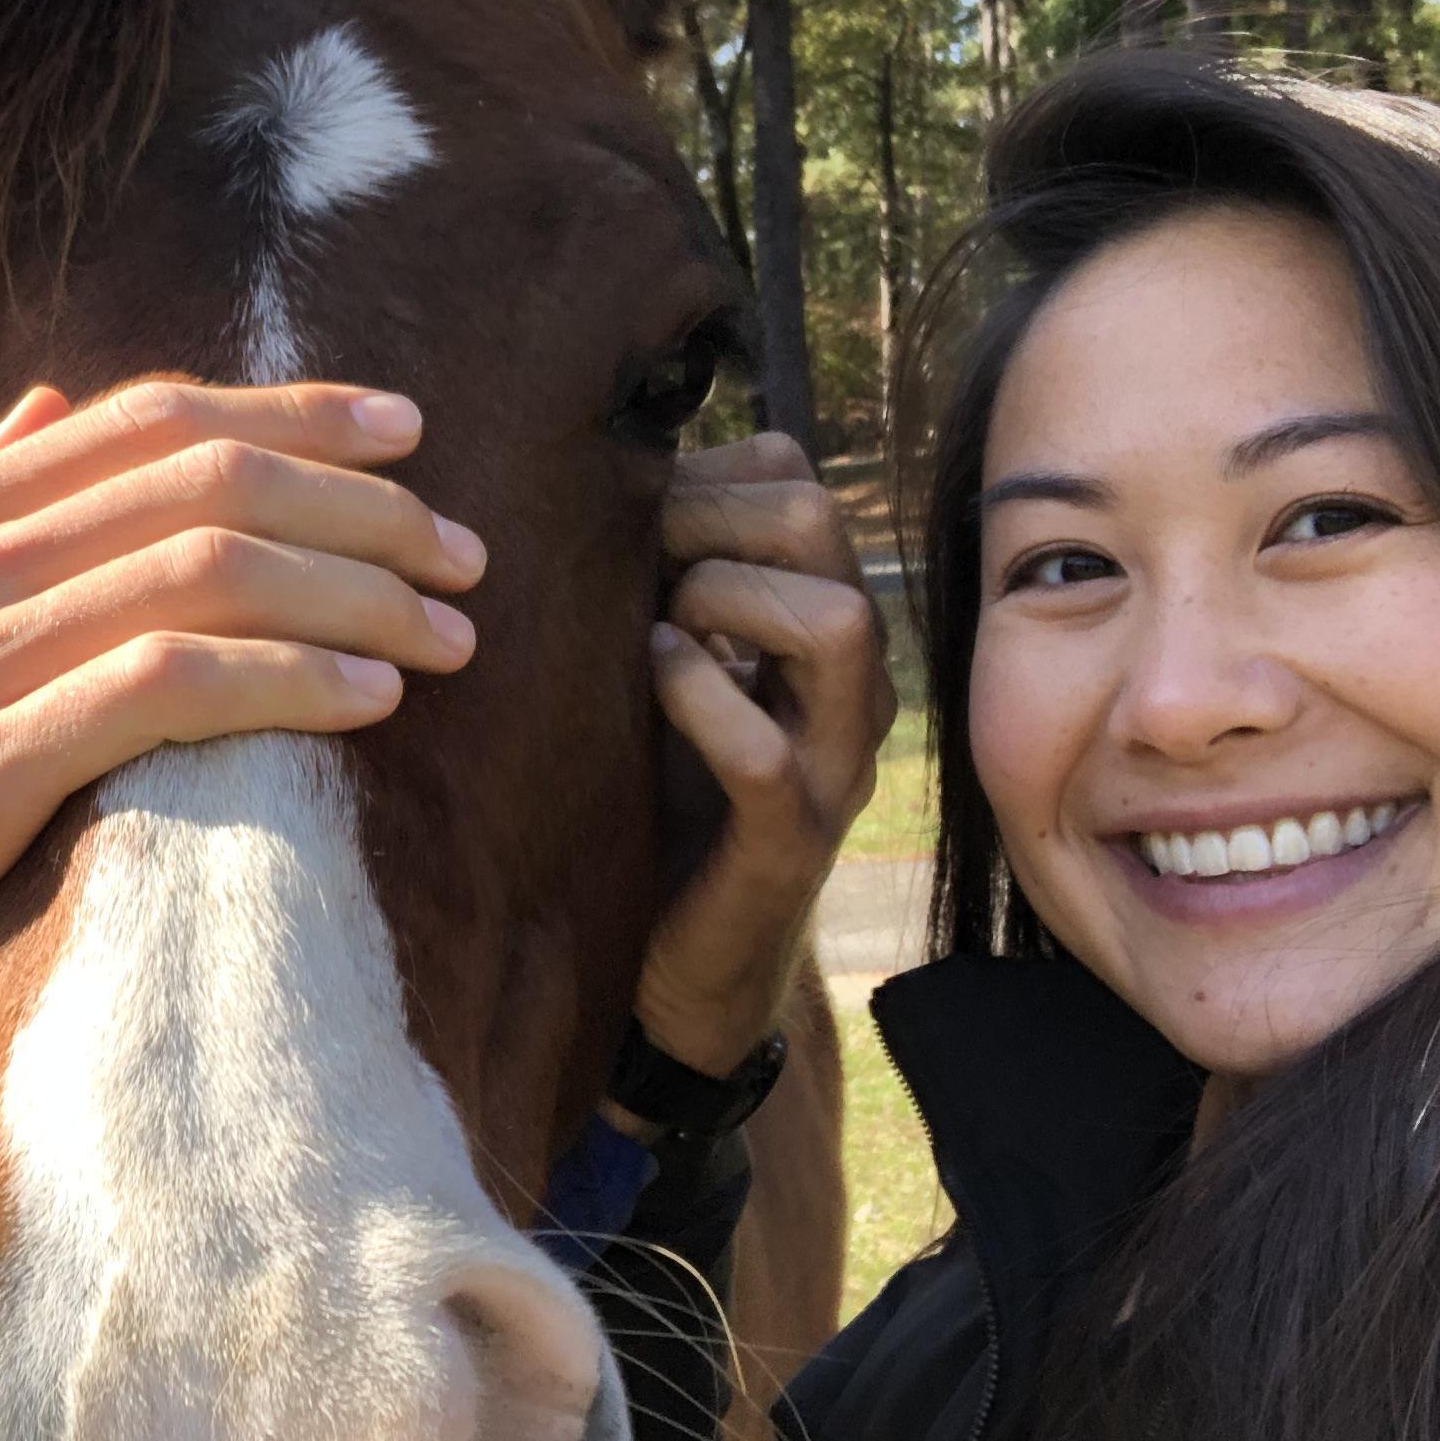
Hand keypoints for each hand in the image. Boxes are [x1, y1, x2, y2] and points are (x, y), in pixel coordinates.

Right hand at [0, 378, 483, 1085]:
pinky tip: (368, 699)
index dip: (290, 410)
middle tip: (461, 546)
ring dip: (354, 592)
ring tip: (449, 631)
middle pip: (200, 478)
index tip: (401, 428)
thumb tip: (46, 407)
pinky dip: (288, 680)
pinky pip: (167, 687)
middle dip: (359, 501)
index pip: (144, 420)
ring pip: (204, 570)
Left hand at [632, 434, 895, 1081]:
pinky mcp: (790, 843)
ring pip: (837, 622)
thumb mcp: (660, 670)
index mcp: (815, 626)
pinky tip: (649, 680)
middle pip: (820, 524)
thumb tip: (593, 478)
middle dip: (708, 516)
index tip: (625, 522)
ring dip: (723, 598)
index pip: (796, 482)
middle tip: (636, 568)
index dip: (703, 473)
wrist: (681, 967)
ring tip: (655, 631)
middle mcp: (846, 683)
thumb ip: (658, 582)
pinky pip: (766, 752)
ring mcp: (831, 764)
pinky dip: (699, 698)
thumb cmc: (660, 799)